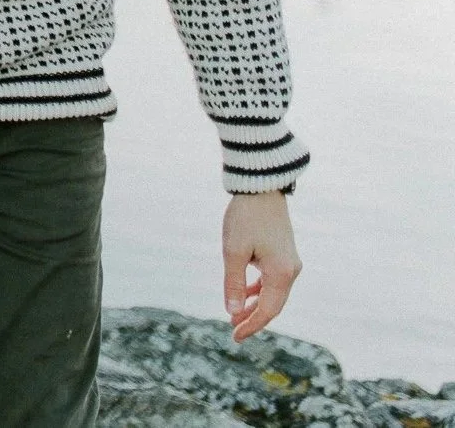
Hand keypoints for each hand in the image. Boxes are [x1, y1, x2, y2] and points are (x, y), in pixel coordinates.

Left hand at [223, 190, 301, 340]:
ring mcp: (290, 262)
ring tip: (236, 316)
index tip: (235, 336)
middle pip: (274, 305)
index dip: (252, 325)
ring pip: (274, 293)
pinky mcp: (285, 254)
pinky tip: (247, 294)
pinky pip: (274, 280)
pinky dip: (260, 289)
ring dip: (256, 305)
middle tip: (234, 331)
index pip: (268, 310)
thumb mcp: (233, 252)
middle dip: (254, 318)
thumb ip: (234, 283)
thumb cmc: (245, 218)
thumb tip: (233, 312)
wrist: (261, 190)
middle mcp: (291, 271)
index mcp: (282, 273)